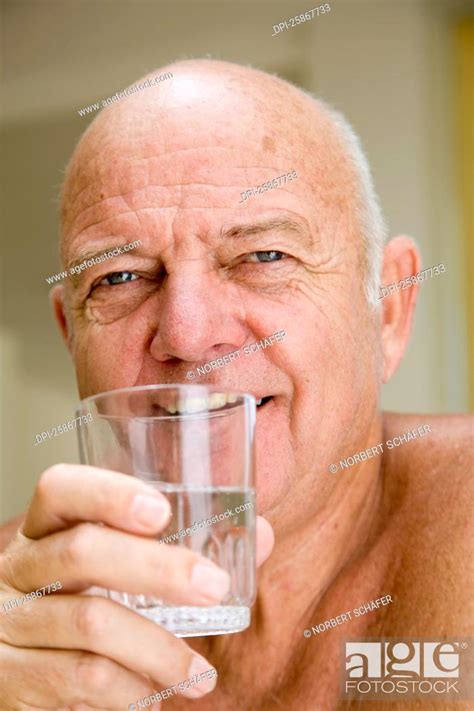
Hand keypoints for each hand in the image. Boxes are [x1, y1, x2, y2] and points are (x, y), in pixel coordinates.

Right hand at [0, 465, 273, 709]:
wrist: (19, 671)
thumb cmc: (83, 604)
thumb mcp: (116, 570)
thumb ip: (182, 550)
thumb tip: (259, 535)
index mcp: (45, 528)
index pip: (61, 489)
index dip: (108, 493)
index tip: (162, 512)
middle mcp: (19, 567)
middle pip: (83, 551)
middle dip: (158, 568)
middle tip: (214, 586)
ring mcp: (8, 623)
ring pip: (90, 623)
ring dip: (158, 650)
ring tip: (202, 675)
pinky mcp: (10, 677)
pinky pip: (79, 679)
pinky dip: (130, 689)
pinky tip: (155, 693)